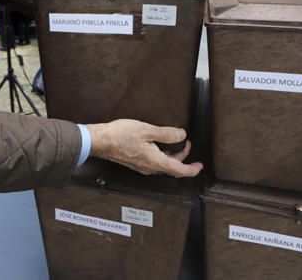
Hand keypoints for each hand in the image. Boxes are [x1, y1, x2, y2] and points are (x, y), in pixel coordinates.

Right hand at [86, 119, 202, 177]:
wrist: (100, 141)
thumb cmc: (120, 135)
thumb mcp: (147, 130)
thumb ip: (166, 134)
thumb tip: (181, 136)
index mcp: (155, 161)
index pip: (179, 170)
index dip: (192, 169)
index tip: (200, 165)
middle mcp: (149, 168)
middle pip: (172, 168)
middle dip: (182, 157)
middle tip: (186, 143)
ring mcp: (141, 167)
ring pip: (162, 165)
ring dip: (171, 156)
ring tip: (174, 142)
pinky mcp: (135, 163)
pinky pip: (153, 163)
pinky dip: (161, 156)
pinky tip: (158, 145)